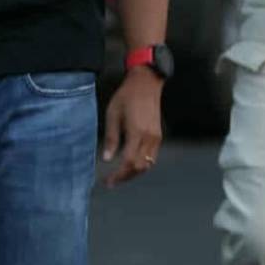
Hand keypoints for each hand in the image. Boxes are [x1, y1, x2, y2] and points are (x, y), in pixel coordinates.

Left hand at [102, 67, 163, 186]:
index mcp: (137, 133)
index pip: (128, 162)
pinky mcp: (158, 134)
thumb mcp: (113, 115)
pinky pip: (152, 156)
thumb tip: (106, 159)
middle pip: (140, 167)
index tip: (107, 182)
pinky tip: (131, 162)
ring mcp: (156, 137)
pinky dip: (142, 163)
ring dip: (134, 171)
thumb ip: (111, 138)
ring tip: (120, 174)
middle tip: (112, 181)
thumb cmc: (126, 97)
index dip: (118, 175)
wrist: (147, 83)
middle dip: (126, 177)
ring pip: (148, 163)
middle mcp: (149, 137)